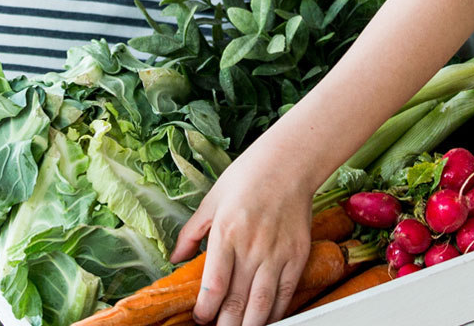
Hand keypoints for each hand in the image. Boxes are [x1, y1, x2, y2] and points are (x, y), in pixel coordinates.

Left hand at [174, 147, 315, 325]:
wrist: (288, 163)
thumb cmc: (248, 177)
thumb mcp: (210, 201)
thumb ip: (190, 234)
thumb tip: (175, 259)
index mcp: (226, 234)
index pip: (214, 286)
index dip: (205, 311)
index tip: (200, 318)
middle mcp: (252, 248)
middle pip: (237, 302)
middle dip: (225, 325)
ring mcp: (277, 254)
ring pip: (262, 305)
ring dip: (249, 325)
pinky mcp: (297, 256)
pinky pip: (285, 294)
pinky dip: (274, 312)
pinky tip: (264, 319)